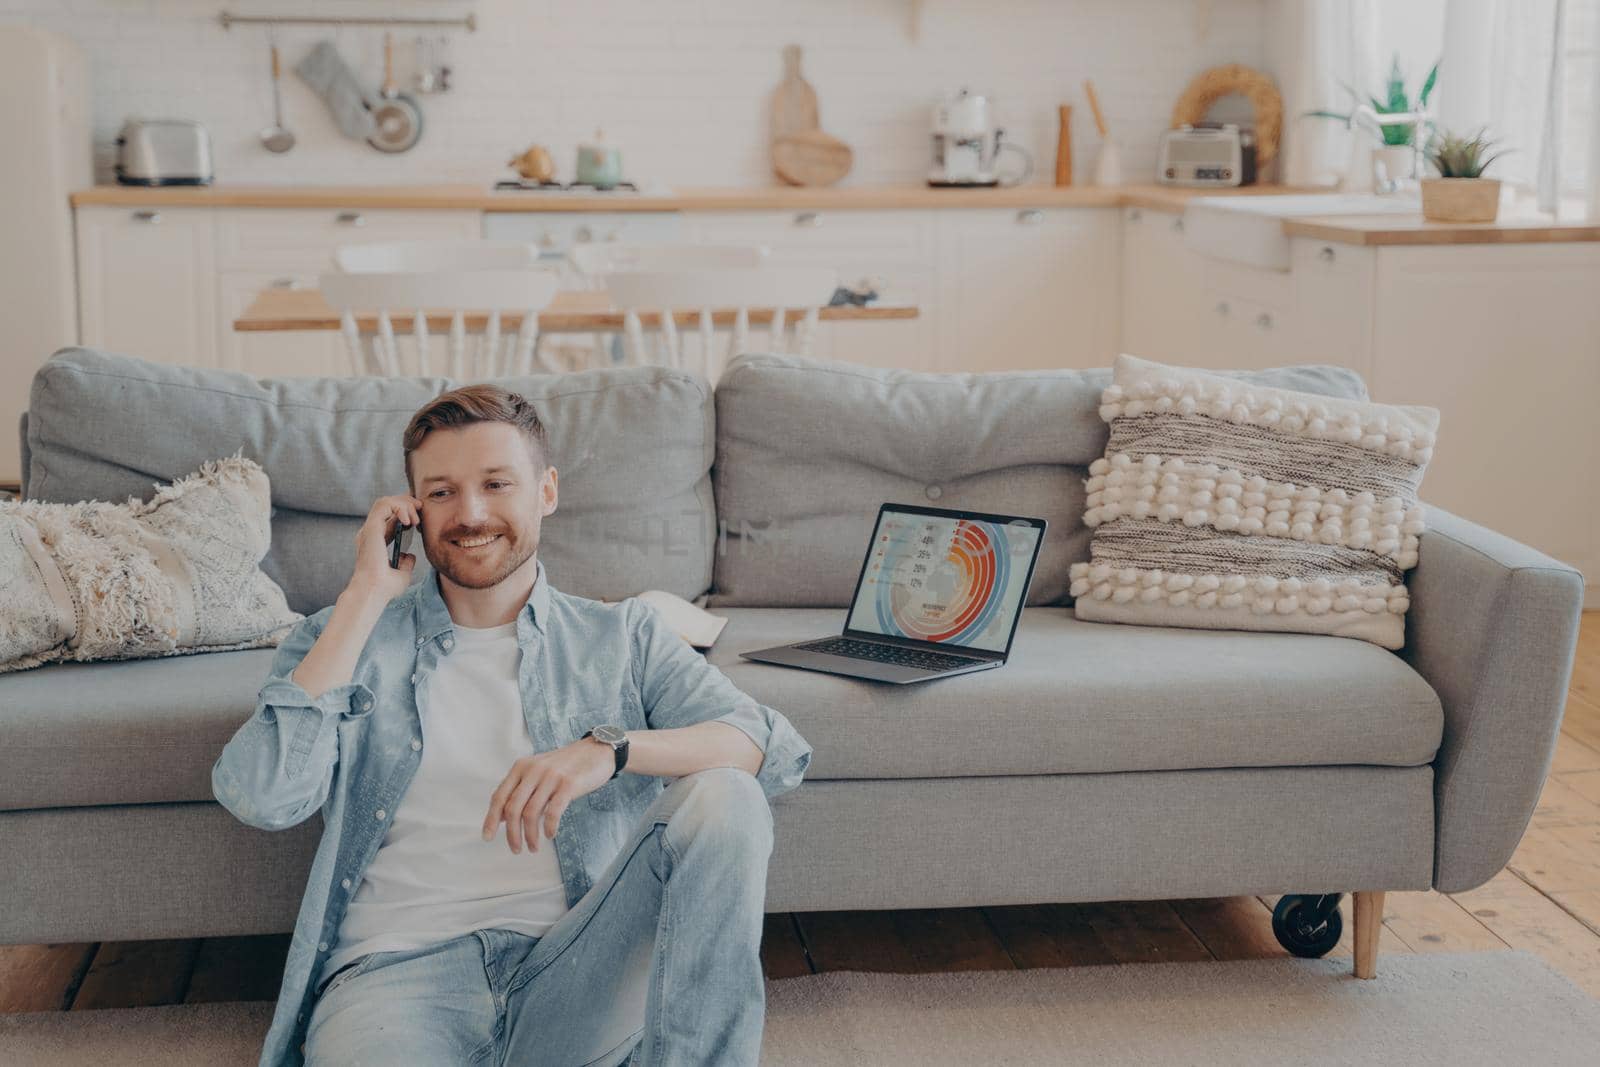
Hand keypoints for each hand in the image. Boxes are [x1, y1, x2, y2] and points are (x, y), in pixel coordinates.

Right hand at [344, 494, 423, 604]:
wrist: (374, 592)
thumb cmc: (385, 588)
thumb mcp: (401, 574)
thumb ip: (405, 563)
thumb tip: (409, 555)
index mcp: (374, 541)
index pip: (388, 516)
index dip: (405, 512)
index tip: (418, 520)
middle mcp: (370, 533)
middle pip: (387, 505)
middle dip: (406, 503)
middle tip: (420, 511)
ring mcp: (369, 529)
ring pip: (385, 501)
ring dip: (404, 504)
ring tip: (415, 519)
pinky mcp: (371, 528)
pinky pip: (384, 504)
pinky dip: (399, 507)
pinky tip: (408, 521)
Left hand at [482, 738, 617, 852]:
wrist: (597, 751)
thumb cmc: (566, 765)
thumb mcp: (538, 771)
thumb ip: (521, 790)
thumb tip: (502, 817)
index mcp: (521, 767)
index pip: (499, 796)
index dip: (491, 819)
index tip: (487, 837)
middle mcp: (533, 770)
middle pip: (513, 808)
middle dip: (511, 834)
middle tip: (516, 850)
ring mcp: (551, 776)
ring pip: (531, 813)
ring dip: (530, 836)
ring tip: (533, 847)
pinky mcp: (568, 784)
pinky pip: (552, 812)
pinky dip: (548, 828)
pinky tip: (549, 835)